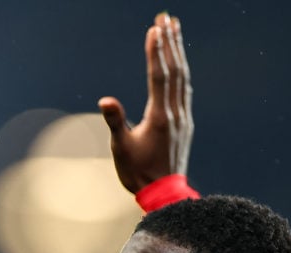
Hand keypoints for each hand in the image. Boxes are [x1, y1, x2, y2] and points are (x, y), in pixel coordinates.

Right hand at [98, 13, 192, 193]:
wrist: (164, 195)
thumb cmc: (139, 174)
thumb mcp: (121, 149)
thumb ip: (115, 122)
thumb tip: (105, 100)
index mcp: (160, 118)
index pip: (159, 77)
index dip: (156, 51)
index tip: (155, 28)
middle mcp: (176, 115)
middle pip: (175, 71)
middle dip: (170, 42)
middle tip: (166, 17)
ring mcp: (183, 119)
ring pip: (183, 78)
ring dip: (178, 52)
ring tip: (175, 30)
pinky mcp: (185, 124)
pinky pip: (184, 90)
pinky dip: (181, 71)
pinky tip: (179, 63)